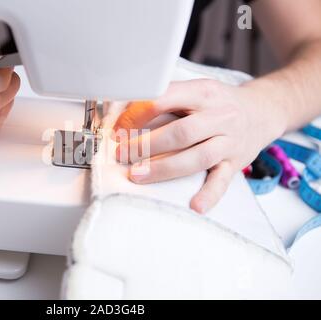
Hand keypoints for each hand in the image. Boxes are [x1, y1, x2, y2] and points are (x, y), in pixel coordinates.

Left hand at [113, 79, 285, 212]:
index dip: (138, 115)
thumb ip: (168, 99)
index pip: (166, 100)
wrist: (261, 110)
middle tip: (122, 154)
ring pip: (197, 158)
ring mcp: (229, 142)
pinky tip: (195, 205)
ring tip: (137, 175)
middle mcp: (220, 116)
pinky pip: (222, 181)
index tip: (119, 128)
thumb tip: (127, 113)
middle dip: (146, 145)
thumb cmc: (218, 102)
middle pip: (180, 132)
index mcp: (204, 93)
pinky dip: (209, 195)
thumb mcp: (196, 90)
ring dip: (164, 168)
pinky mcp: (235, 163)